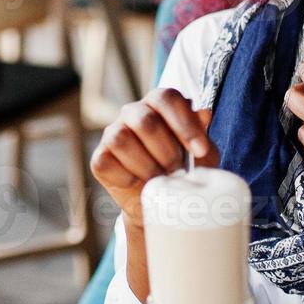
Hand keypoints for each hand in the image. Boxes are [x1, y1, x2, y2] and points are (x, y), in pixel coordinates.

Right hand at [90, 87, 218, 226]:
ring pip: (122, 139)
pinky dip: (126, 177)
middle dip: (167, 152)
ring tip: (159, 180)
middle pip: (145, 121)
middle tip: (178, 171)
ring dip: (146, 165)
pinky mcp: (100, 158)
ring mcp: (112, 133)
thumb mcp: (201, 154)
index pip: (167, 98)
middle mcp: (132, 112)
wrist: (161, 204)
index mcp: (158, 103)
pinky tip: (138, 182)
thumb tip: (204, 113)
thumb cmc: (183, 170)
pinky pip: (107, 162)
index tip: (200, 150)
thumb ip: (201, 133)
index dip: (185, 124)